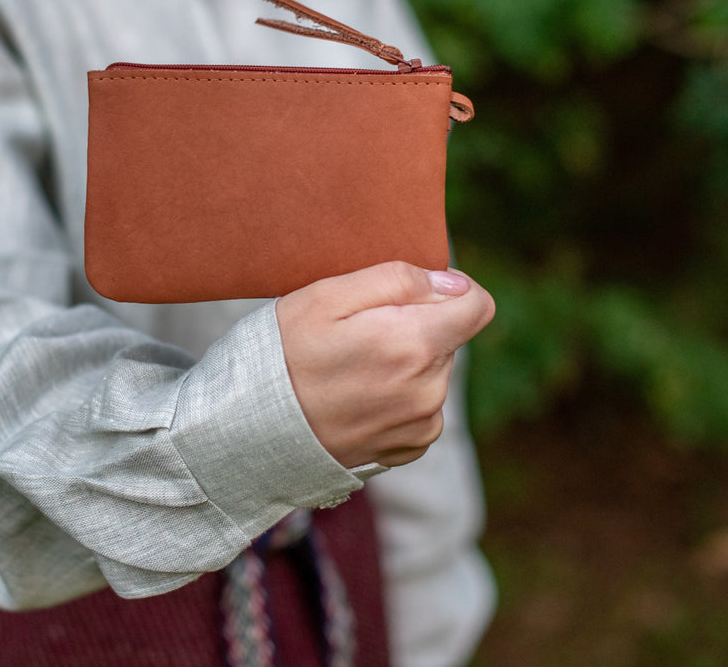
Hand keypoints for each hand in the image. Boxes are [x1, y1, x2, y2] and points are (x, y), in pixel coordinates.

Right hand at [274, 261, 494, 468]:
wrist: (249, 429)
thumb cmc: (282, 353)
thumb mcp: (327, 296)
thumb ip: (397, 279)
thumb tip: (452, 283)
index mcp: (415, 344)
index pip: (478, 306)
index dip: (451, 290)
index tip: (415, 293)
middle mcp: (429, 389)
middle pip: (449, 337)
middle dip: (415, 326)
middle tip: (358, 335)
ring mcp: (421, 423)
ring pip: (435, 372)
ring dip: (407, 363)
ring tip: (351, 369)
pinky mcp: (409, 448)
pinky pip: (422, 407)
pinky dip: (398, 396)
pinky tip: (356, 397)